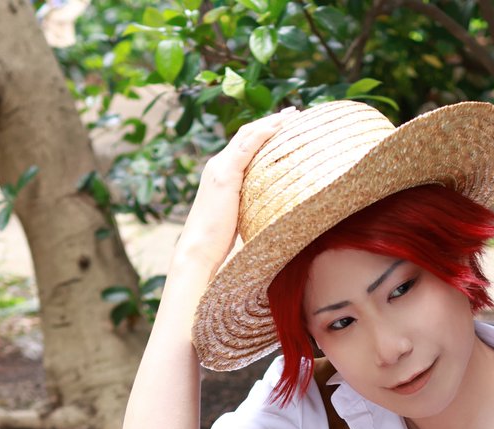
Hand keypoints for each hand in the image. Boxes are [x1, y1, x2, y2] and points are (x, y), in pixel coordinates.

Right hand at [174, 107, 297, 275]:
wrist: (199, 251)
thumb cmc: (218, 243)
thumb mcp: (239, 218)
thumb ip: (250, 205)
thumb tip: (272, 208)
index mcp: (221, 173)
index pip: (244, 145)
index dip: (264, 132)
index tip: (286, 125)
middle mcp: (218, 165)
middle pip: (247, 134)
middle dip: (271, 121)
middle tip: (294, 113)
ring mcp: (219, 168)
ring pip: (247, 136)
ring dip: (270, 122)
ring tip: (292, 115)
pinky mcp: (224, 176)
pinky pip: (246, 148)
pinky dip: (263, 134)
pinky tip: (279, 126)